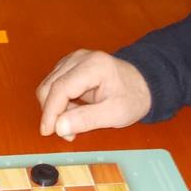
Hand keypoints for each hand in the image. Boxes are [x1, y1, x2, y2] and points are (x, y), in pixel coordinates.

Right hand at [37, 49, 151, 140]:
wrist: (143, 84)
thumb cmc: (132, 97)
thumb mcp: (115, 114)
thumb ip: (87, 120)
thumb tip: (58, 127)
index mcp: (93, 66)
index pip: (61, 88)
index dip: (51, 111)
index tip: (48, 131)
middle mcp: (79, 58)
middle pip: (50, 86)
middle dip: (53, 112)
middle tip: (68, 132)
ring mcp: (73, 59)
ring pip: (48, 86)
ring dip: (55, 108)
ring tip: (75, 121)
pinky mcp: (69, 65)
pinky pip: (53, 85)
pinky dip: (58, 102)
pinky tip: (74, 110)